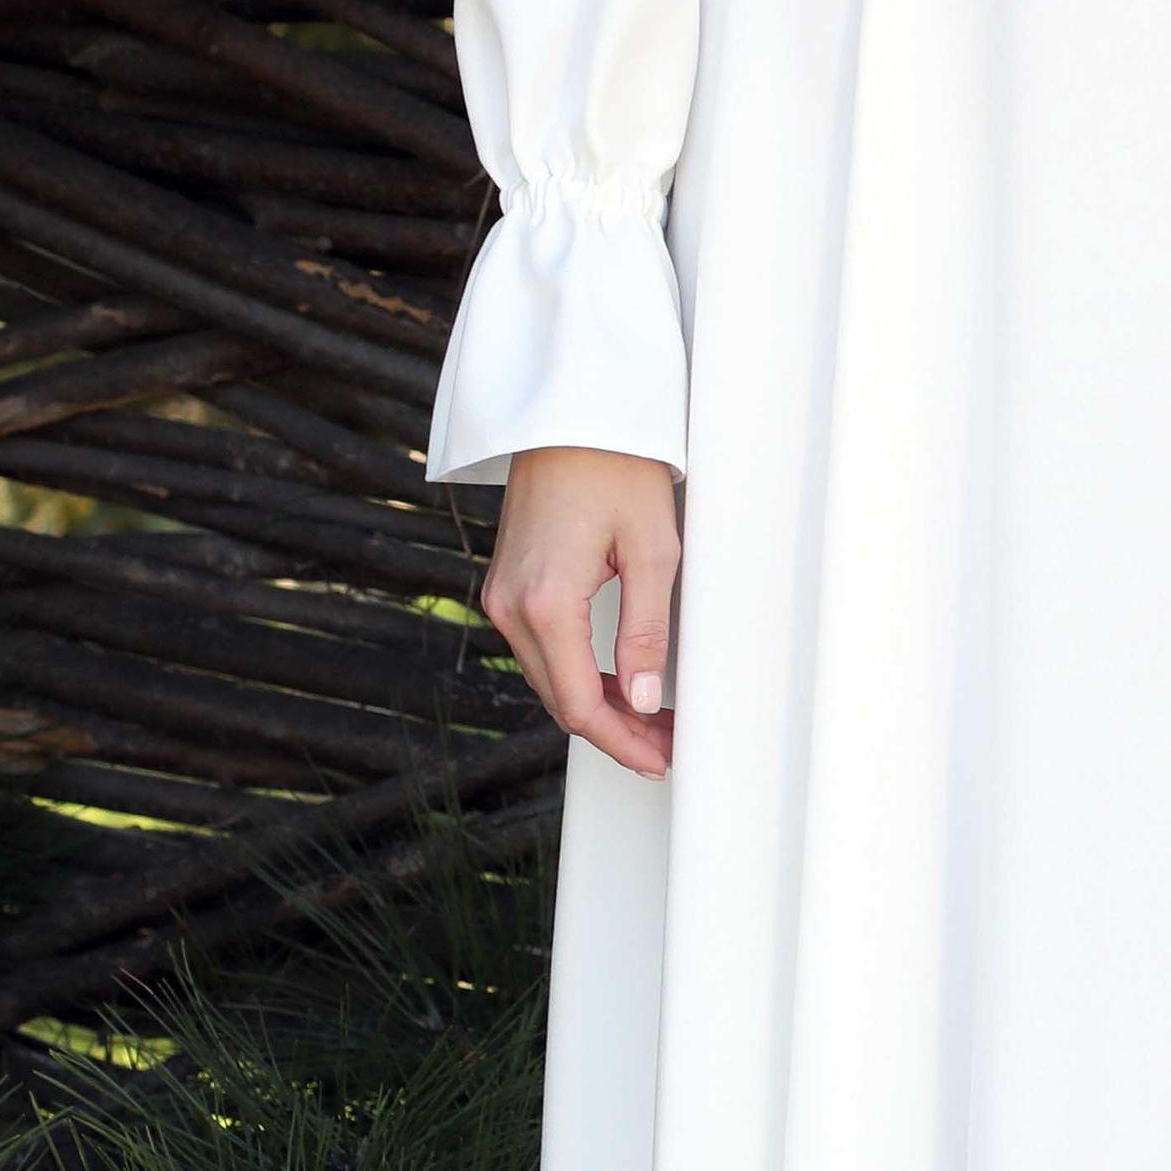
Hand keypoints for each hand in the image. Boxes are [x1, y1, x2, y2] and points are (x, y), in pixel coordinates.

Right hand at [481, 442, 681, 773]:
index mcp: (545, 603)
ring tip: (651, 720)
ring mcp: (503, 594)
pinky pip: (540, 648)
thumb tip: (643, 701)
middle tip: (666, 744)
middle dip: (614, 732)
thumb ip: (645, 632)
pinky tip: (616, 681)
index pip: (579, 705)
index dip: (621, 743)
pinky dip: (576, 673)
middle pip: (560, 700)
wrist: (570, 411)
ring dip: (595, 705)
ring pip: (548, 678)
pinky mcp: (509, 582)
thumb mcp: (652, 551)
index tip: (659, 759)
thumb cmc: (617, 466)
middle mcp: (511, 606)